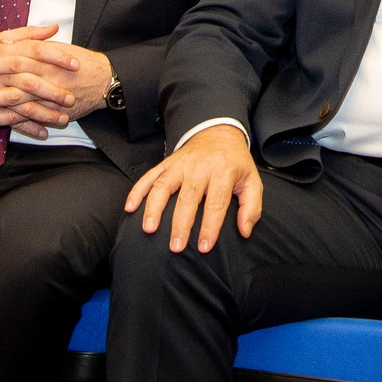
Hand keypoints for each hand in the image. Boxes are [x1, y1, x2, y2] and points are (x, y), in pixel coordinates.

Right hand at [0, 26, 82, 135]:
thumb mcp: (2, 37)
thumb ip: (30, 34)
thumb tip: (54, 28)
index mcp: (8, 51)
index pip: (37, 51)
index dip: (58, 57)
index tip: (76, 64)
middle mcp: (3, 71)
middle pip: (32, 80)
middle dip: (53, 90)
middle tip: (72, 97)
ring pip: (23, 104)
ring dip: (44, 113)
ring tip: (63, 119)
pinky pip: (10, 120)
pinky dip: (27, 127)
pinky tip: (43, 132)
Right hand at [124, 123, 262, 252]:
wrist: (218, 133)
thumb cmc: (235, 163)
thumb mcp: (252, 181)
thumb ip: (252, 207)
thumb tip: (245, 231)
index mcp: (223, 171)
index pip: (216, 203)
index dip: (210, 226)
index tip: (204, 247)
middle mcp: (200, 167)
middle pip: (188, 197)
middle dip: (180, 223)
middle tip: (176, 246)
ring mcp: (180, 164)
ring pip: (164, 185)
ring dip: (154, 207)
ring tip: (148, 229)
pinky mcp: (166, 163)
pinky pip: (149, 176)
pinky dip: (137, 191)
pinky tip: (129, 207)